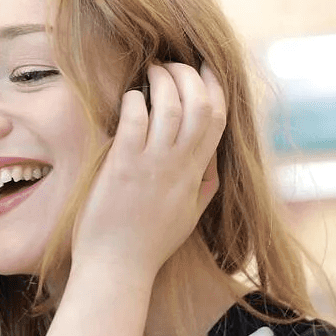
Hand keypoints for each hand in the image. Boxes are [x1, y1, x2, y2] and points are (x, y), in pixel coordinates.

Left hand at [72, 62, 224, 278]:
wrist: (117, 269)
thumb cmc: (148, 244)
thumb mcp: (189, 217)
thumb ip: (203, 188)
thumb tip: (212, 166)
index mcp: (196, 175)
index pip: (218, 119)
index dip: (216, 87)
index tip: (205, 68)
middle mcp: (178, 167)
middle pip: (200, 106)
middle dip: (189, 75)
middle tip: (171, 66)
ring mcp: (152, 166)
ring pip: (171, 107)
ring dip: (163, 80)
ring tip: (151, 72)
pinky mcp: (123, 168)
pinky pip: (136, 120)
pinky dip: (136, 100)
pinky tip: (130, 98)